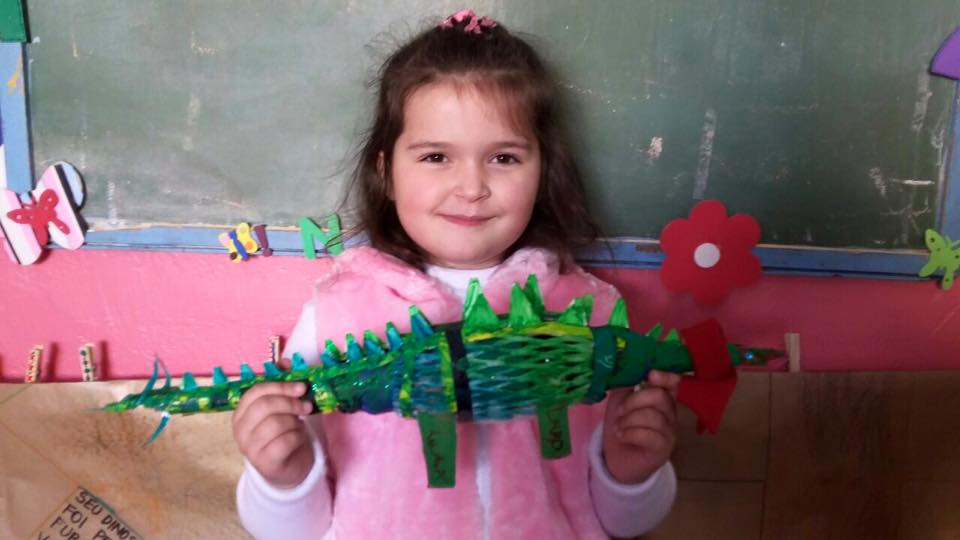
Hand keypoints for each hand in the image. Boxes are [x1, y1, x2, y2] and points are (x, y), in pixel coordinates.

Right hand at [232, 382, 314, 488]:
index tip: (301, 386)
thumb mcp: (280, 407)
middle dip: (290, 402)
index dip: (280, 386)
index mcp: (240, 413)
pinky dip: (298, 436)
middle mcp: (240, 430)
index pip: (255, 392)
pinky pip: (286, 441)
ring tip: (298, 424)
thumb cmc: (282, 432)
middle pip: (265, 406)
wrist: (286, 467)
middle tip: (306, 406)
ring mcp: (250, 448)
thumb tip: (285, 362)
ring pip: (276, 423)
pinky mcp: (265, 463)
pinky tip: (298, 438)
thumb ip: (280, 384)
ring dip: (294, 421)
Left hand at [601, 370, 680, 484]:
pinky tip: (622, 436)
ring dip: (629, 420)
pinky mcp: (663, 449)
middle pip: (659, 397)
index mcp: (662, 399)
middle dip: (634, 401)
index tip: (650, 374)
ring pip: (653, 416)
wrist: (617, 461)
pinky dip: (630, 433)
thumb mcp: (619, 402)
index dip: (666, 376)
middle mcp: (670, 414)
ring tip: (618, 427)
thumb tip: (625, 366)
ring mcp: (669, 432)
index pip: (674, 383)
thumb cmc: (621, 427)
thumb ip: (625, 385)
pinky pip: (649, 435)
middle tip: (619, 412)